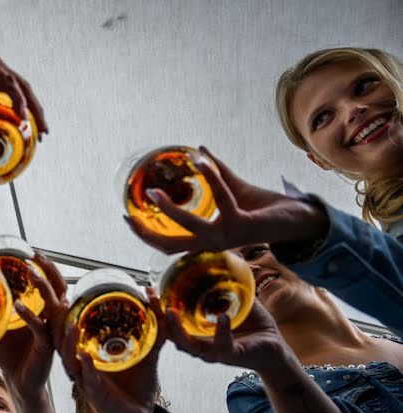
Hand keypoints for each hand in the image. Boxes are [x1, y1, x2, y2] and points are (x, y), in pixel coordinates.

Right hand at [0, 47, 47, 150]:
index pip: (14, 96)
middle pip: (25, 94)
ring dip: (34, 109)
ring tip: (41, 128)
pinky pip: (9, 83)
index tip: (30, 130)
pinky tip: (22, 115)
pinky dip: (17, 99)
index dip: (24, 112)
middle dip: (36, 114)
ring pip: (23, 88)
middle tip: (43, 134)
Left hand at [0, 252, 65, 399]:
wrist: (18, 384)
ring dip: (43, 288)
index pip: (52, 285)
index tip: (33, 251)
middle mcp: (53, 321)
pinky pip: (40, 329)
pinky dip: (29, 316)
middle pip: (60, 288)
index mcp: (46, 314)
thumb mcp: (1, 328)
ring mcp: (52, 334)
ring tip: (30, 273)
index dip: (46, 267)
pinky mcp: (46, 349)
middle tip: (36, 255)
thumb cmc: (11, 355)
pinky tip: (17, 305)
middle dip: (49, 270)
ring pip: (55, 306)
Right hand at [56, 289, 167, 412]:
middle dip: (58, 323)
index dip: (64, 312)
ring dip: (68, 343)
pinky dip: (86, 368)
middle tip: (61, 302)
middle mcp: (82, 365)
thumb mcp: (148, 352)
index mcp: (90, 353)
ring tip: (71, 326)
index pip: (71, 329)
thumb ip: (156, 328)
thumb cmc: (138, 385)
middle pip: (61, 341)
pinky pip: (86, 379)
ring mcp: (86, 379)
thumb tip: (156, 297)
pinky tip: (84, 357)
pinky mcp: (94, 394)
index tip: (65, 293)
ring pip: (68, 359)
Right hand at [125, 148, 328, 253]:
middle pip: (171, 245)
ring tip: (156, 190)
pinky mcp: (244, 225)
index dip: (146, 235)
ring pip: (191, 227)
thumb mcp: (235, 188)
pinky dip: (212, 177)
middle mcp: (215, 243)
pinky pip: (222, 199)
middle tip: (129, 214)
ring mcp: (228, 237)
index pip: (169, 244)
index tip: (128, 218)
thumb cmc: (266, 207)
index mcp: (209, 239)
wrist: (300, 219)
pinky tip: (201, 160)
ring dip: (171, 210)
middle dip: (146, 233)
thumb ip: (217, 172)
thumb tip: (198, 150)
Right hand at [161, 294, 289, 371]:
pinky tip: (222, 316)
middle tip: (153, 299)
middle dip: (159, 318)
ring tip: (171, 311)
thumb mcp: (240, 300)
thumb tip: (228, 255)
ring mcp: (215, 352)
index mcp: (199, 331)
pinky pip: (222, 346)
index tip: (149, 289)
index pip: (173, 321)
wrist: (276, 347)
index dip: (158, 307)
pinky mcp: (232, 356)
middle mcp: (202, 344)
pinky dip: (221, 332)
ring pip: (189, 346)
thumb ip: (230, 284)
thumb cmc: (254, 325)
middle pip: (172, 335)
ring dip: (178, 330)